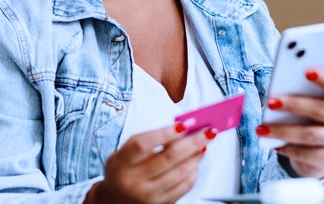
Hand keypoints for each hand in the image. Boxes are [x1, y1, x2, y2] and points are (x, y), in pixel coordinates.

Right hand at [86, 124, 217, 203]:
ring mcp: (147, 195)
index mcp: (120, 162)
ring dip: (196, 157)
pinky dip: (193, 173)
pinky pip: (183, 187)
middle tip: (208, 132)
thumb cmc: (125, 169)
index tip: (183, 126)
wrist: (116, 200)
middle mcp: (132, 181)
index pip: (142, 144)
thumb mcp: (126, 153)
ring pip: (179, 173)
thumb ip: (149, 141)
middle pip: (167, 158)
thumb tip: (182, 129)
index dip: (164, 134)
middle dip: (192, 143)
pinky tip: (195, 163)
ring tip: (203, 145)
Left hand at [257, 68, 323, 178]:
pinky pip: (307, 154)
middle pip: (320, 109)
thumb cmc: (311, 120)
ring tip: (261, 129)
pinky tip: (274, 145)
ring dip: (283, 131)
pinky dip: (288, 148)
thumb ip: (299, 95)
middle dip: (293, 104)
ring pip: (310, 134)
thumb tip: (275, 94)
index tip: (306, 71)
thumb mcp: (309, 105)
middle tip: (270, 102)